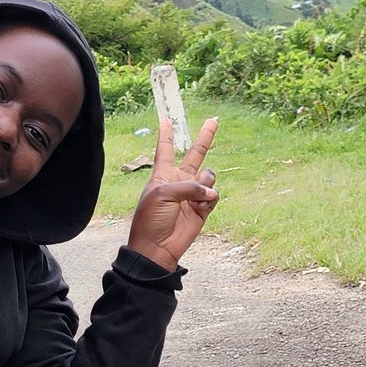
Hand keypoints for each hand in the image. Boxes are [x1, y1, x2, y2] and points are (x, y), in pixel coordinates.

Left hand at [127, 117, 218, 270]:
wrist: (157, 247)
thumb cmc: (151, 218)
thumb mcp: (163, 194)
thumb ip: (188, 186)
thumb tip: (211, 192)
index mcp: (163, 174)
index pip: (164, 149)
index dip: (165, 134)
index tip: (166, 119)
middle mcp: (179, 180)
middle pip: (195, 154)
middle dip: (205, 138)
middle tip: (214, 120)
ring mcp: (192, 194)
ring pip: (209, 176)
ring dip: (205, 183)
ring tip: (197, 197)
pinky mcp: (203, 208)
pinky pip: (214, 195)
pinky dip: (209, 199)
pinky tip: (201, 207)